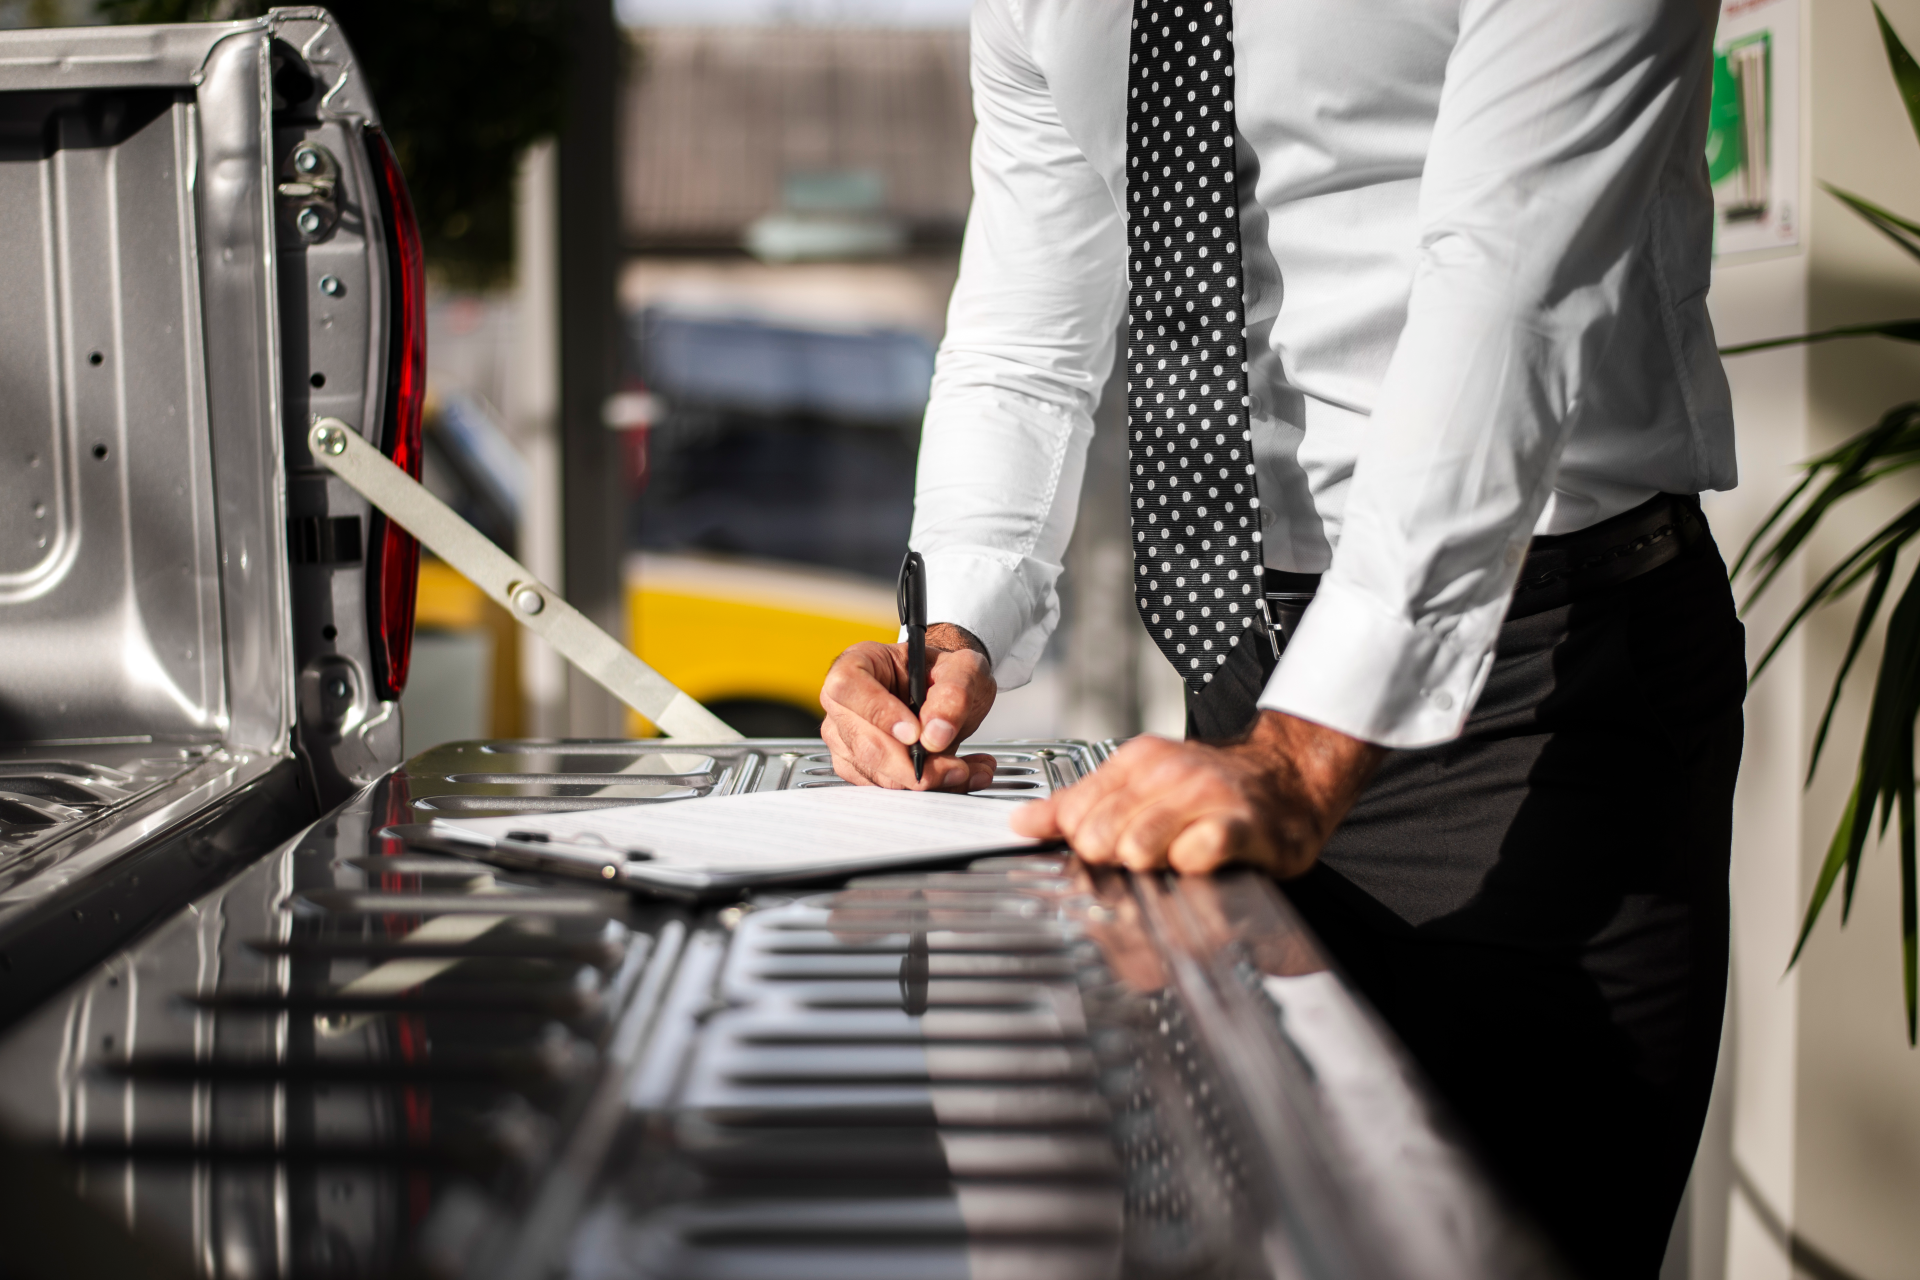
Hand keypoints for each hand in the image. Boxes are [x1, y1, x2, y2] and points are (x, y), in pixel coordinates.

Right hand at [821, 623, 997, 790]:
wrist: (944, 693)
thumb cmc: (941, 673)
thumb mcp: (963, 668)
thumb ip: (953, 693)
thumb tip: (935, 734)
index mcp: (857, 663)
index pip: (848, 687)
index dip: (880, 714)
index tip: (915, 734)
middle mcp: (844, 703)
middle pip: (864, 743)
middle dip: (913, 764)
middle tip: (954, 767)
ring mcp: (846, 739)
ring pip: (877, 775)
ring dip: (929, 780)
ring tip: (966, 770)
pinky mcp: (859, 768)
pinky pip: (889, 790)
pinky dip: (930, 789)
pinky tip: (954, 775)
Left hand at [1010, 711, 1385, 876]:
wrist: (1289, 778)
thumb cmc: (1213, 790)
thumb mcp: (1141, 784)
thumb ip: (1081, 805)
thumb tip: (1024, 822)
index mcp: (1136, 762)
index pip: (1074, 812)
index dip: (1078, 843)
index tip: (1098, 852)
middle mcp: (1169, 773)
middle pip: (1099, 836)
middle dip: (1112, 860)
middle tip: (1142, 860)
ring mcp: (1207, 795)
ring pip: (1139, 846)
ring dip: (1150, 866)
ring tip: (1173, 861)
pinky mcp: (1243, 824)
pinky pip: (1196, 852)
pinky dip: (1191, 866)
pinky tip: (1200, 861)